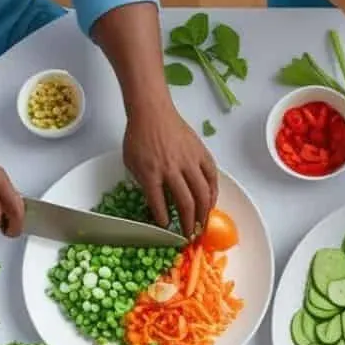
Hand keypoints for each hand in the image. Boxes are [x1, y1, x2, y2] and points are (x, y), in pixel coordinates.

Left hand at [123, 104, 216, 234]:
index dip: (164, 220)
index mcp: (150, 172)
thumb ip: (143, 183)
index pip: (158, 203)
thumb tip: (156, 203)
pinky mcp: (200, 153)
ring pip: (202, 193)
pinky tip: (211, 203)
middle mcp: (171, 168)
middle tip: (190, 234)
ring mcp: (188, 160)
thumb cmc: (139, 136)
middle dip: (188, 223)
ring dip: (203, 213)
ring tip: (202, 224)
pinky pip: (211, 177)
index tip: (168, 230)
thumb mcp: (131, 163)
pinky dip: (213, 193)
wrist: (152, 111)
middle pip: (185, 202)